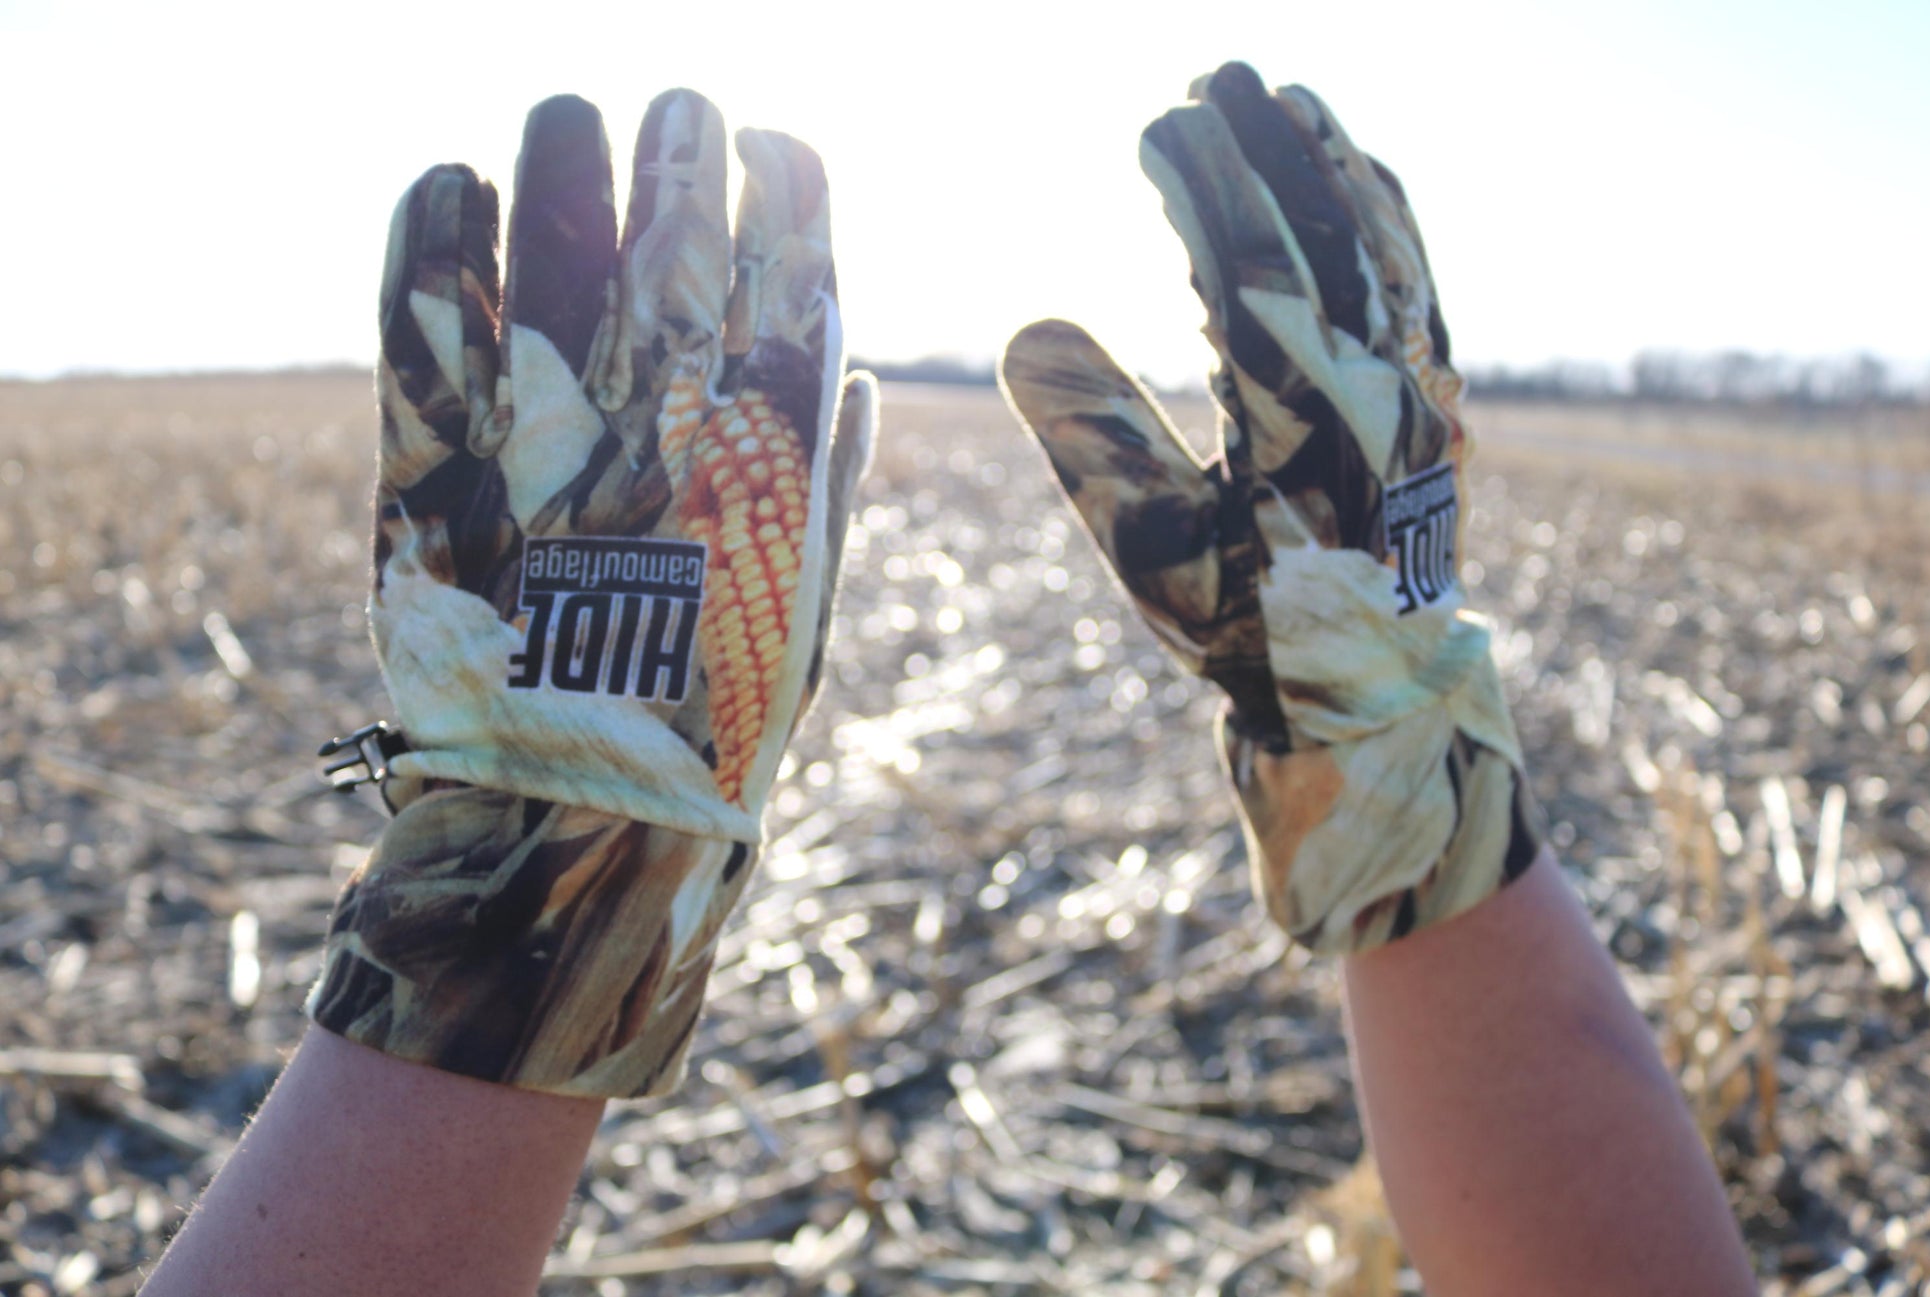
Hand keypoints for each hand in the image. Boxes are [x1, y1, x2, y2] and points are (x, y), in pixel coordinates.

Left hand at [308, 90, 874, 1096]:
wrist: (574, 837)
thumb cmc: (710, 731)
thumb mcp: (806, 609)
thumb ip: (829, 481)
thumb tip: (853, 369)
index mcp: (770, 457)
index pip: (795, 278)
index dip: (790, 195)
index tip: (782, 142)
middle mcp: (668, 426)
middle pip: (680, 238)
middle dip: (686, 153)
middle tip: (680, 104)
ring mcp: (547, 437)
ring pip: (563, 249)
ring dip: (569, 163)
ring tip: (565, 111)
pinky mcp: (433, 466)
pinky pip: (427, 320)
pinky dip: (432, 239)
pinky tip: (445, 175)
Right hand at [1000, 62, 1538, 952]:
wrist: (1376, 703)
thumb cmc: (1250, 634)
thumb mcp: (1150, 550)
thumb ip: (1090, 437)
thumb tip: (1025, 325)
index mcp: (1298, 424)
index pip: (1246, 268)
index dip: (1201, 184)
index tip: (1157, 121)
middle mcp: (1377, 390)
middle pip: (1323, 230)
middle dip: (1266, 142)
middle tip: (1212, 73)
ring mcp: (1423, 391)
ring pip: (1386, 245)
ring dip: (1335, 161)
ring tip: (1289, 95)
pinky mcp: (1443, 400)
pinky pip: (1422, 282)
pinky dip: (1391, 217)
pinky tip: (1362, 177)